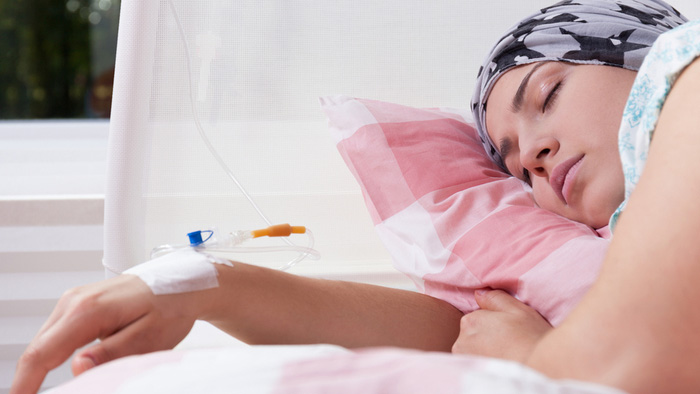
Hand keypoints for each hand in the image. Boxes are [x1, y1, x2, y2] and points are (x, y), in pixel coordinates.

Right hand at [11, 274, 197, 393]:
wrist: (183, 283)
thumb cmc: (171, 306)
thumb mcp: (148, 337)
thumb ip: (111, 353)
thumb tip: (78, 367)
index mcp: (88, 310)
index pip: (41, 354)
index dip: (25, 384)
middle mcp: (75, 301)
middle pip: (37, 349)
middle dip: (31, 380)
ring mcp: (75, 300)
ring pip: (44, 342)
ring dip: (42, 368)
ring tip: (55, 388)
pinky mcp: (80, 303)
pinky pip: (56, 335)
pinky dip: (54, 355)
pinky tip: (65, 370)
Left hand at [451, 289, 551, 362]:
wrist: (538, 370)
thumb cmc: (530, 338)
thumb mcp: (517, 309)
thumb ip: (495, 298)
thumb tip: (478, 293)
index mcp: (470, 321)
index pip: (478, 319)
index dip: (495, 324)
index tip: (509, 331)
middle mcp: (461, 341)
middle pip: (473, 335)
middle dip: (487, 338)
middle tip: (509, 344)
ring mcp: (464, 360)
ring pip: (473, 351)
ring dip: (485, 352)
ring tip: (505, 356)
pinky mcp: (469, 374)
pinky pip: (474, 364)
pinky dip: (484, 364)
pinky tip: (499, 364)